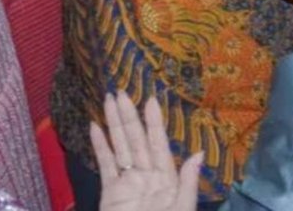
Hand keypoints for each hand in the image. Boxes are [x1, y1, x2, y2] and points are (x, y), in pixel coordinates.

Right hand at [92, 91, 201, 210]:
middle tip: (122, 92)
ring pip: (120, 147)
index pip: (159, 144)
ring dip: (114, 123)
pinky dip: (99, 146)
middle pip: (137, 140)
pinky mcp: (110, 191)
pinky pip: (105, 164)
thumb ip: (188, 183)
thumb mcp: (182, 208)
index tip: (151, 100)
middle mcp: (147, 174)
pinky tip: (94, 127)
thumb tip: (199, 154)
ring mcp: (128, 182)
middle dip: (129, 117)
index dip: (154, 123)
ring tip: (108, 101)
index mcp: (167, 178)